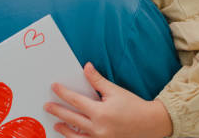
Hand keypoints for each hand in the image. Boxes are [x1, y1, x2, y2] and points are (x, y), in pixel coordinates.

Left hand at [44, 63, 172, 137]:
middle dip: (58, 111)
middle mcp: (99, 128)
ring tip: (56, 125)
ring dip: (65, 130)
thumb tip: (86, 67)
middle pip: (72, 118)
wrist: (151, 124)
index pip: (76, 101)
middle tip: (47, 106)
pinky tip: (72, 135)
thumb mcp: (115, 91)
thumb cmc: (134, 106)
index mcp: (101, 112)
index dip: (63, 93)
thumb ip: (97, 80)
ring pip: (76, 136)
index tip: (54, 87)